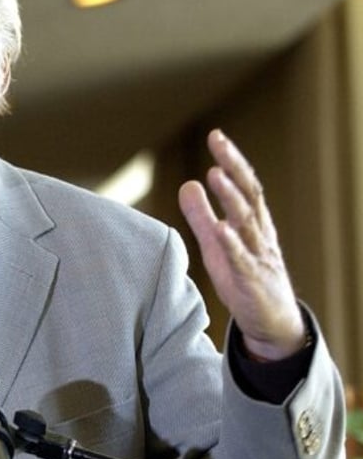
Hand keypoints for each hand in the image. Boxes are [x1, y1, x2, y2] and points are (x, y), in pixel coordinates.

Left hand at [178, 129, 304, 360]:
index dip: (232, 160)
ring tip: (215, 175)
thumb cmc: (243, 279)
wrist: (271, 322)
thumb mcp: (216, 244)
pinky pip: (243, 261)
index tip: (216, 136)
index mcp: (253, 224)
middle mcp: (259, 235)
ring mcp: (258, 258)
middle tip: (218, 142)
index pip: (245, 186)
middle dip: (234, 168)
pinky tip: (220, 229)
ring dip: (232, 198)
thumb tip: (188, 183)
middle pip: (250, 196)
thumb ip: (201, 215)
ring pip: (248, 223)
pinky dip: (232, 244)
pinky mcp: (252, 282)